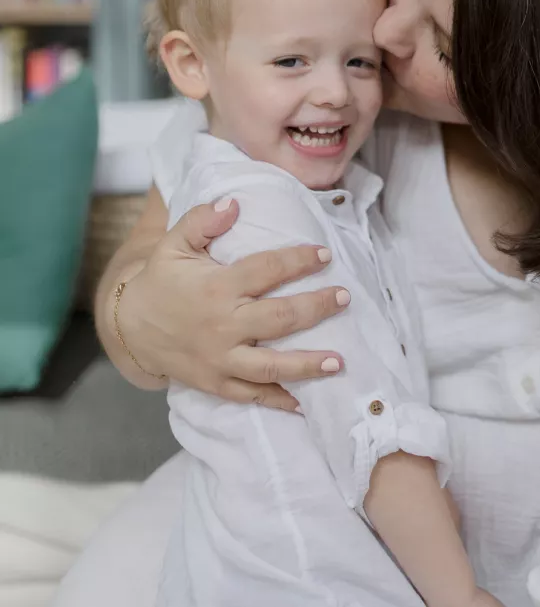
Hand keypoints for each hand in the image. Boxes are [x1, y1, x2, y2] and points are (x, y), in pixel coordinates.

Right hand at [116, 198, 349, 410]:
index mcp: (216, 287)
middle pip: (279, 319)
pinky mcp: (216, 383)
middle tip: (344, 298)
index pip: (266, 270)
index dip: (298, 261)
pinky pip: (251, 395)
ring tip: (339, 361)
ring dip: (307, 364)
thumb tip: (234, 202)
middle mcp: (222, 325)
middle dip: (316, 308)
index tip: (325, 255)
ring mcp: (220, 358)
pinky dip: (278, 401)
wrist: (128, 328)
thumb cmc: (160, 282)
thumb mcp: (173, 245)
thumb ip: (202, 220)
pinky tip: (305, 403)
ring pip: (270, 365)